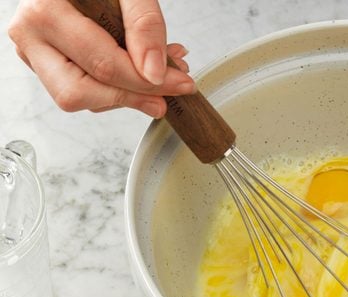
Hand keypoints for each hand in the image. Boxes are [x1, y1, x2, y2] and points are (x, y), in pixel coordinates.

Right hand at [8, 0, 194, 117]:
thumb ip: (144, 24)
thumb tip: (154, 74)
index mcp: (44, 12)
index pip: (102, 65)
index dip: (146, 82)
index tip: (181, 83)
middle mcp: (31, 37)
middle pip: (80, 92)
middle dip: (131, 97)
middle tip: (169, 91)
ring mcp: (35, 53)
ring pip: (80, 98)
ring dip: (126, 96)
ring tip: (160, 75)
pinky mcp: (48, 64)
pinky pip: (84, 90)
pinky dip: (118, 89)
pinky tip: (140, 70)